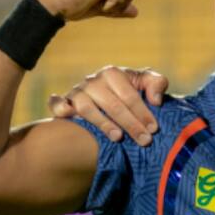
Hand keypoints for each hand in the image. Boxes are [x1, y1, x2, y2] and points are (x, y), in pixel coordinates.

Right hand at [34, 0, 140, 20]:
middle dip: (118, 4)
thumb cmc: (74, 4)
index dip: (118, 1)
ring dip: (113, 6)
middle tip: (94, 0)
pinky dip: (108, 8)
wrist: (53, 6)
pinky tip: (90, 0)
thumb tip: (136, 12)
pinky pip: (120, 1)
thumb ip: (118, 5)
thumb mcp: (101, 5)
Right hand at [48, 66, 168, 145]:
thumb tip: (156, 100)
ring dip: (102, 123)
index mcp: (112, 73)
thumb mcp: (145, 82)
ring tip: (118, 138)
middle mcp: (92, 81)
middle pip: (112, 104)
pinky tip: (68, 117)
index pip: (129, 95)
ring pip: (87, 108)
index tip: (153, 129)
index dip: (143, 112)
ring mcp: (76, 92)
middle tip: (144, 140)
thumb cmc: (129, 89)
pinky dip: (60, 108)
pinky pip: (57, 104)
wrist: (106, 93)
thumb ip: (156, 83)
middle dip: (130, 124)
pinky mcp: (63, 102)